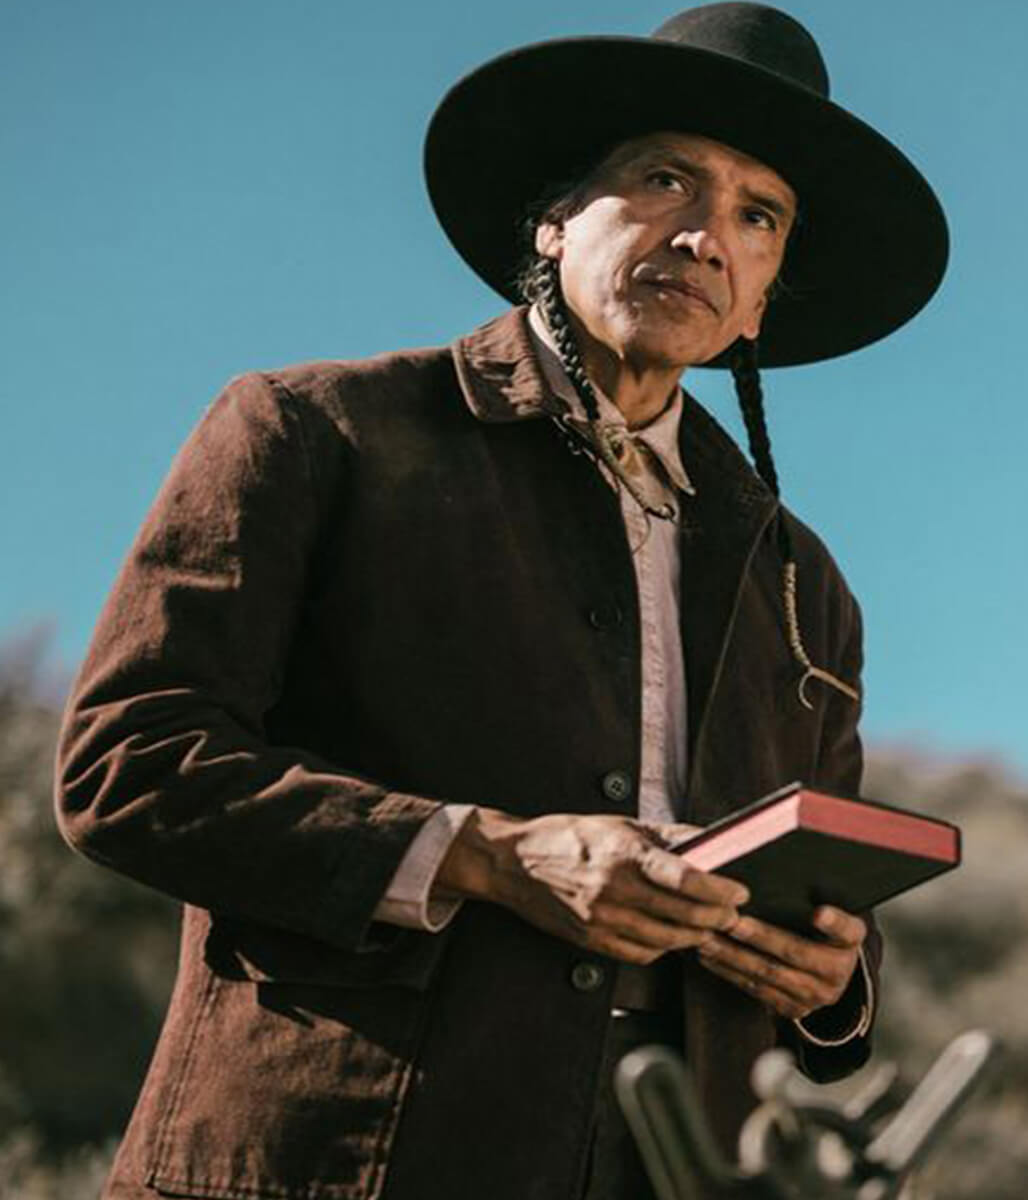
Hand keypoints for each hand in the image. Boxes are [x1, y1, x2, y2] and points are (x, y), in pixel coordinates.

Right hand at [435, 808, 747, 963]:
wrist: (514, 863)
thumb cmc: (569, 837)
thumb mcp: (619, 824)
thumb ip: (667, 835)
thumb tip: (710, 840)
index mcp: (623, 853)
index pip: (684, 879)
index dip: (719, 890)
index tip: (739, 891)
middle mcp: (614, 889)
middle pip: (684, 915)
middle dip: (718, 917)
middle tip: (733, 913)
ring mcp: (602, 919)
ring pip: (667, 940)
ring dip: (695, 936)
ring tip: (708, 925)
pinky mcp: (592, 940)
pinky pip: (642, 953)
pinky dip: (663, 947)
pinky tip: (671, 935)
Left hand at [695, 906, 865, 1019]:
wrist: (829, 972)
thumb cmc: (820, 931)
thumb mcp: (830, 913)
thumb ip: (819, 900)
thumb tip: (792, 876)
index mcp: (849, 942)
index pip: (846, 930)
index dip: (833, 923)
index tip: (819, 913)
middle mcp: (837, 974)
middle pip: (794, 952)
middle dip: (758, 937)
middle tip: (731, 922)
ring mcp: (814, 996)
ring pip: (768, 974)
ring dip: (733, 956)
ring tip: (709, 938)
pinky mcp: (792, 1009)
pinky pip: (756, 990)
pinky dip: (729, 972)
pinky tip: (710, 957)